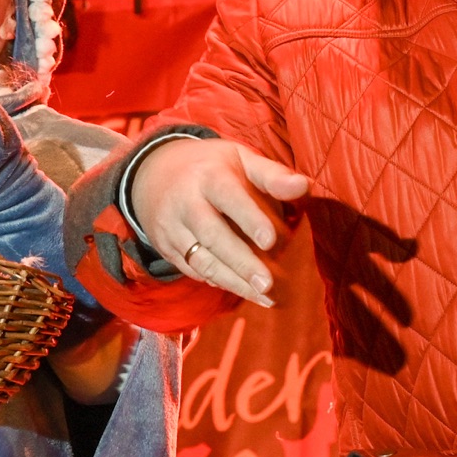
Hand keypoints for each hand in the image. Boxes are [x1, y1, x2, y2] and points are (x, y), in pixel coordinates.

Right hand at [129, 137, 309, 306]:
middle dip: (241, 262)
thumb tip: (303, 186)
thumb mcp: (240, 159)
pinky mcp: (165, 248)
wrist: (153, 173)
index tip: (271, 241)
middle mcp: (186, 202)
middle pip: (213, 236)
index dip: (249, 219)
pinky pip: (192, 270)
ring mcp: (172, 228)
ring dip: (233, 281)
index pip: (229, 198)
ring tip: (264, 297)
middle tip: (268, 284)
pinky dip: (218, 282)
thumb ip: (272, 175)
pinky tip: (243, 290)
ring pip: (202, 260)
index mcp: (209, 176)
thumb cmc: (211, 167)